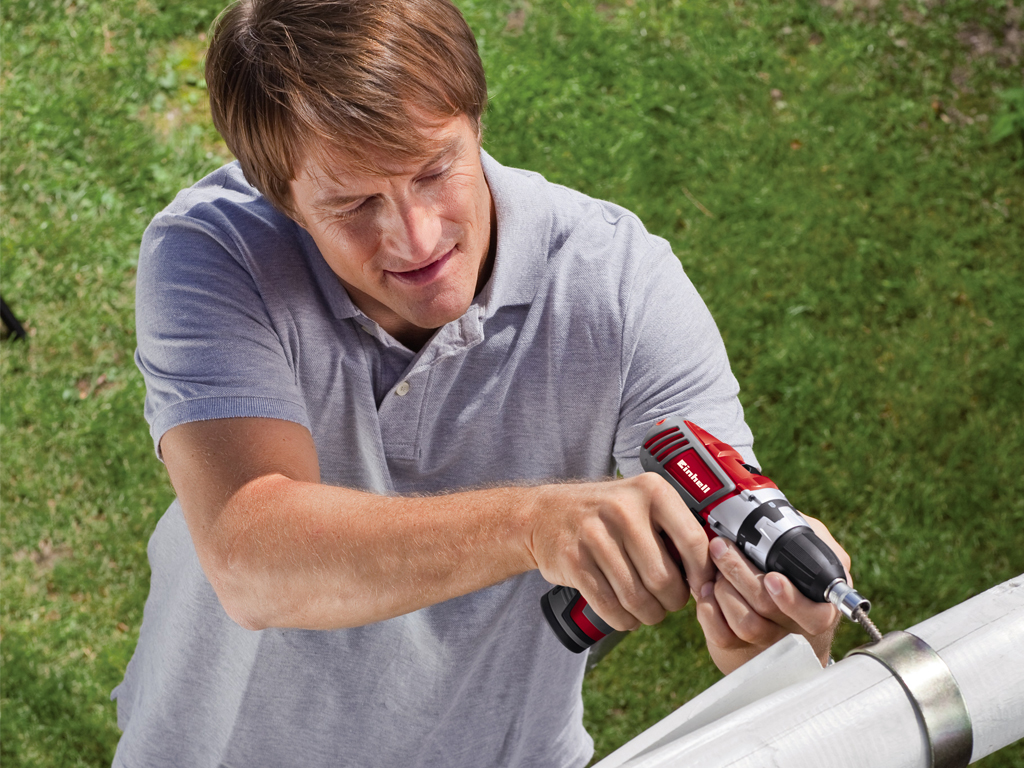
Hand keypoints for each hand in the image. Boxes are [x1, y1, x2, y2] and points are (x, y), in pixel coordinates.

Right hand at [527, 474, 714, 631]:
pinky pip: (611, 607)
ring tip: (647, 610)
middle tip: (667, 601)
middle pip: (665, 578)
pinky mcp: (574, 561)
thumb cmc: (603, 514)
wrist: (543, 514)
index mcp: (650, 490)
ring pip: (638, 598)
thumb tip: (714, 570)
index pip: (693, 542)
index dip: (702, 575)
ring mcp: (595, 535)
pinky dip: (623, 620)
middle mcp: (623, 509)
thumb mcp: (639, 502)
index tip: (698, 587)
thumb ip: (674, 527)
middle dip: (671, 601)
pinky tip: (625, 615)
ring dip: (648, 615)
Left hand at [695, 513, 847, 672]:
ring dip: (724, 591)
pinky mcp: (740, 650)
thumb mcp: (808, 552)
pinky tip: (706, 592)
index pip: (816, 614)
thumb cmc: (792, 575)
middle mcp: (797, 628)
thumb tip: (781, 515)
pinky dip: (709, 611)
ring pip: (746, 624)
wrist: (777, 620)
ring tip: (716, 570)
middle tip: (720, 547)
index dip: (791, 599)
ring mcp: (769, 642)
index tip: (771, 579)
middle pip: (768, 608)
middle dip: (739, 573)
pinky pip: (722, 637)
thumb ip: (803, 534)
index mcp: (822, 605)